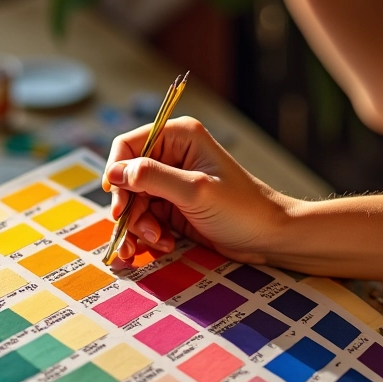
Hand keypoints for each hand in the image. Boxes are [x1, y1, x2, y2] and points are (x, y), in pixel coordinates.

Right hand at [103, 116, 293, 262]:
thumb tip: (113, 173)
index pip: (127, 146)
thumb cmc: (241, 208)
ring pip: (132, 202)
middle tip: (135, 234)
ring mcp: (170, 182)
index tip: (118, 204)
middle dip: (129, 209)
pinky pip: (144, 217)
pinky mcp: (171, 206)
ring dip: (138, 226)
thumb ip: (152, 178)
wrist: (269, 238)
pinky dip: (148, 234)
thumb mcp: (195, 191)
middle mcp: (170, 155)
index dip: (116, 173)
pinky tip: (165, 244)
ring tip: (158, 242)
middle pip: (126, 179)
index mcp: (178, 137)